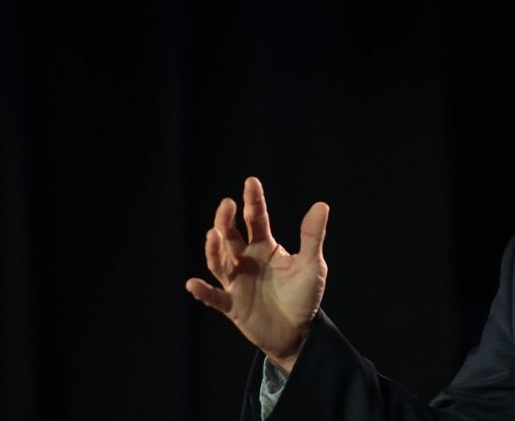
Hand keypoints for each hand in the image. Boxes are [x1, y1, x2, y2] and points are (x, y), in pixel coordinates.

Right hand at [185, 177, 328, 373]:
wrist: (299, 333)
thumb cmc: (303, 295)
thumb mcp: (311, 265)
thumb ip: (312, 237)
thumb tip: (321, 205)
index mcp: (265, 247)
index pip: (257, 220)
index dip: (253, 201)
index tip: (251, 182)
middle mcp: (247, 260)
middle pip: (232, 237)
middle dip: (226, 220)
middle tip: (227, 204)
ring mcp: (237, 282)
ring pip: (219, 262)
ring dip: (213, 250)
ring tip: (213, 235)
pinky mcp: (233, 306)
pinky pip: (214, 297)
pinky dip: (203, 292)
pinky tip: (192, 284)